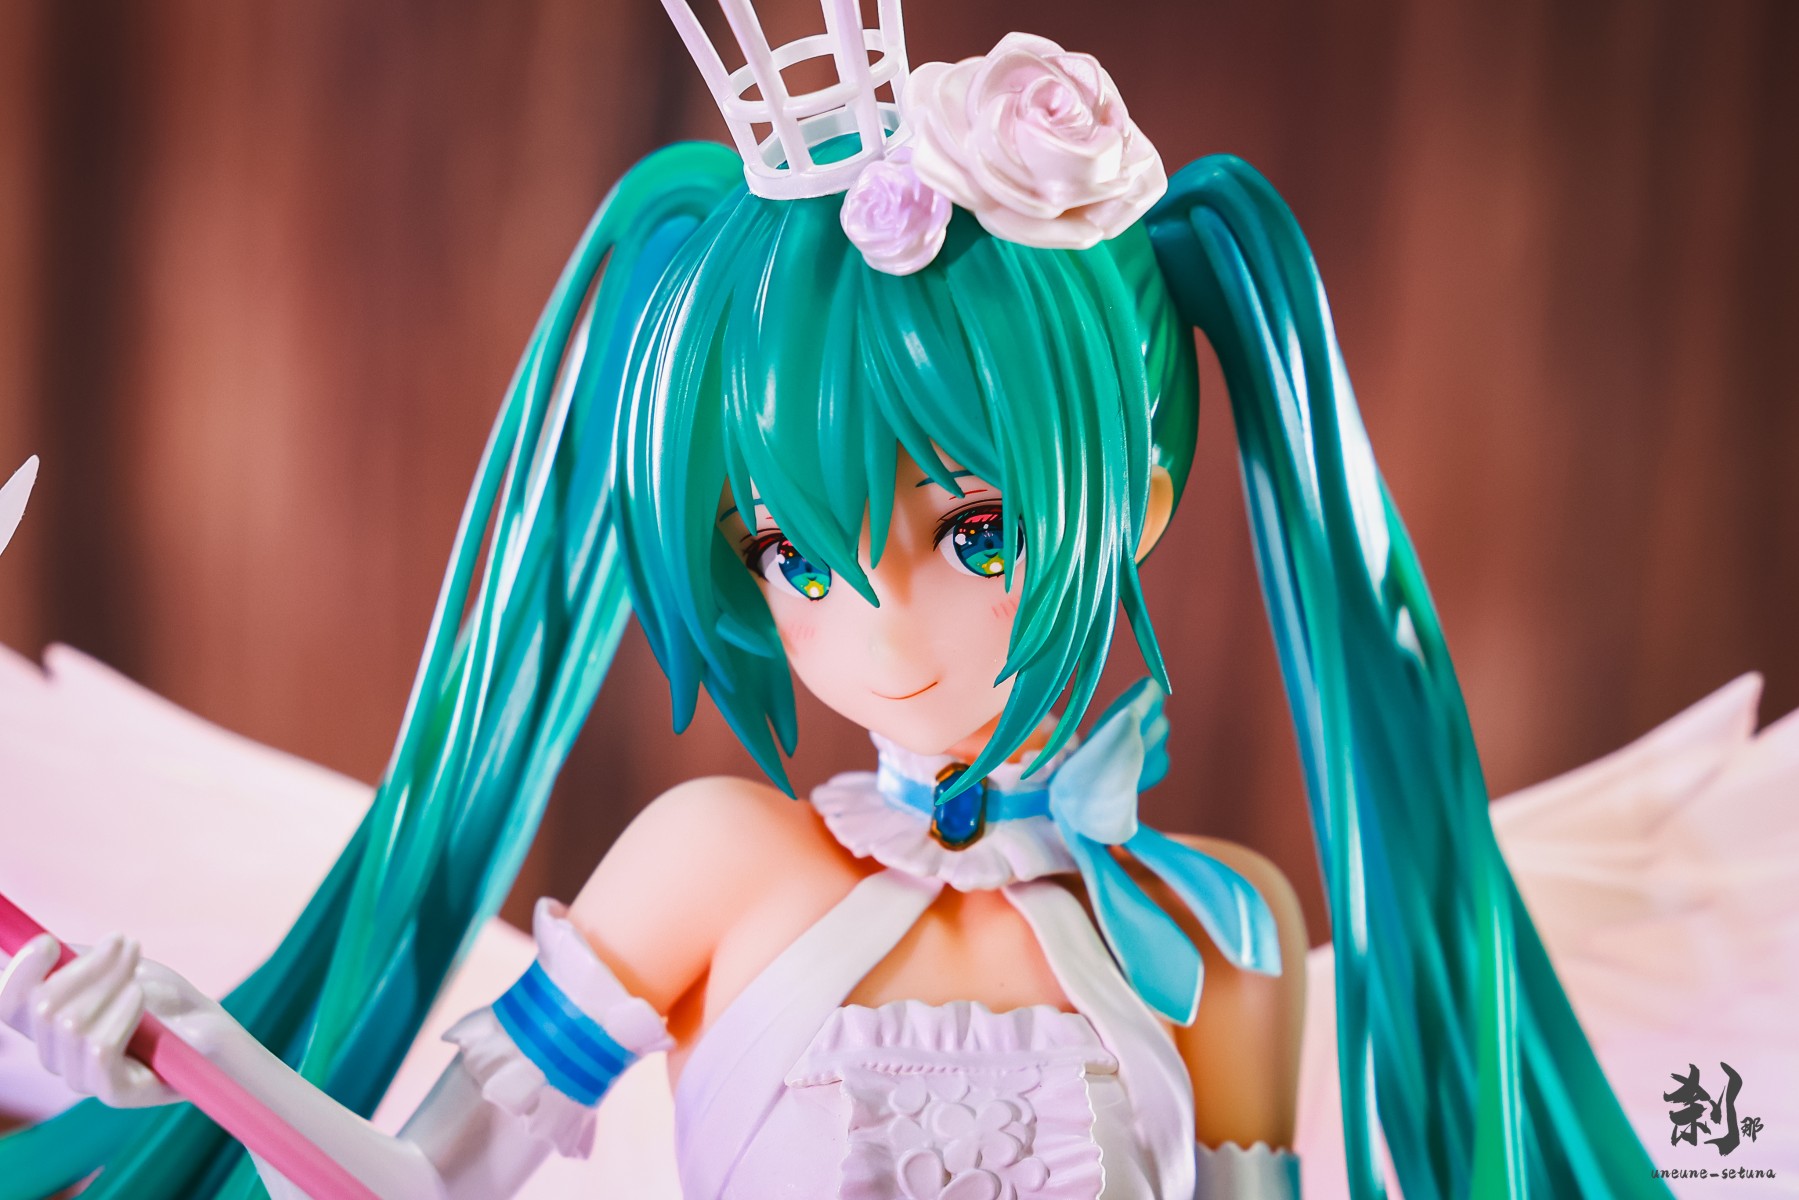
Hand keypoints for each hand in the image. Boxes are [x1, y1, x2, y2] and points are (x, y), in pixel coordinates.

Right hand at [0, 932, 198, 1107]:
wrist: (208, 1026)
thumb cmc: (160, 996)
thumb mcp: (116, 966)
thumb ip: (76, 958)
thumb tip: (41, 943)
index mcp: (47, 1026)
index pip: (10, 1006)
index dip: (19, 974)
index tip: (47, 942)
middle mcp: (56, 1056)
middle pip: (43, 1009)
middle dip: (88, 967)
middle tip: (127, 943)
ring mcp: (83, 1078)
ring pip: (72, 1026)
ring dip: (111, 985)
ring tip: (140, 969)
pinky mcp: (114, 1092)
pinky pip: (100, 1050)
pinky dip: (120, 1015)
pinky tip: (140, 997)